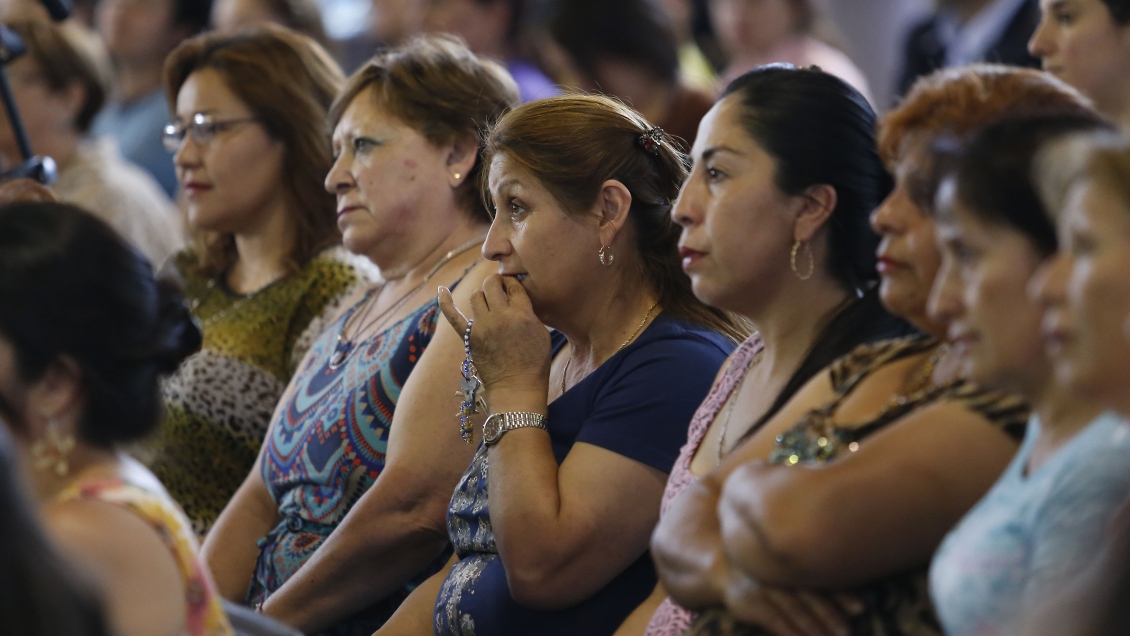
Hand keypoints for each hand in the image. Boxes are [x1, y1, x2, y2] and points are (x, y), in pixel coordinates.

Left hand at [438, 274, 550, 401]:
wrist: (516, 388)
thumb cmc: (534, 362)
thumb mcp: (542, 333)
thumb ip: (529, 311)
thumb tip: (517, 296)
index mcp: (521, 314)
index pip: (513, 285)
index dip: (512, 282)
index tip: (512, 285)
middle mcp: (500, 316)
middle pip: (491, 285)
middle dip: (496, 283)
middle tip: (500, 288)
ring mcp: (481, 327)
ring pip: (476, 296)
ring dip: (482, 295)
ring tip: (488, 301)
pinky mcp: (469, 338)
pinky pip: (452, 315)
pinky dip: (445, 302)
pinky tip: (443, 290)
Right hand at [720, 567, 860, 635]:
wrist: (722, 569)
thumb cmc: (766, 571)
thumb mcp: (786, 568)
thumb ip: (811, 576)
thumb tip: (857, 599)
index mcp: (792, 562)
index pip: (821, 579)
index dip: (841, 594)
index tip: (861, 608)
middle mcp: (779, 572)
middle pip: (810, 595)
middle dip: (830, 614)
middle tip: (847, 631)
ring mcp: (764, 587)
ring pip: (794, 609)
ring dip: (813, 627)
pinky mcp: (749, 603)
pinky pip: (773, 620)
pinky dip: (790, 632)